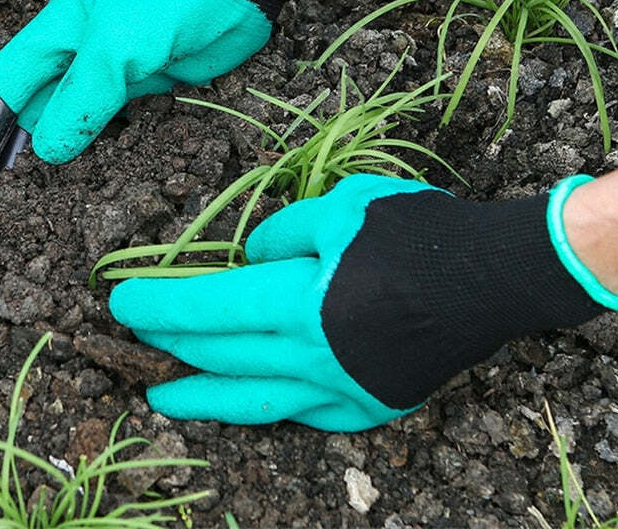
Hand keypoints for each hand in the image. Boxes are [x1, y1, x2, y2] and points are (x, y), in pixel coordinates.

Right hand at [0, 0, 361, 191]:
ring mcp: (117, 69)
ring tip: (52, 189)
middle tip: (17, 191)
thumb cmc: (169, 3)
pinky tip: (102, 166)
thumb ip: (80, 98)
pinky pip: (122, 116)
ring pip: (83, 114)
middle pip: (44, 101)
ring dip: (73, 143)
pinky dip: (111, 139)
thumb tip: (46, 149)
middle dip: (33, 138)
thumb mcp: (115, 49)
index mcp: (60, 29)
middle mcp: (82, 50)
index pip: (10, 79)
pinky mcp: (150, 83)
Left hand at [110, 173, 617, 431]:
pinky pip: (307, 413)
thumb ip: (286, 232)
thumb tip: (254, 259)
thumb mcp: (344, 205)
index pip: (211, 305)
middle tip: (136, 334)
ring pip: (256, 400)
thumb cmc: (419, 231)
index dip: (161, 303)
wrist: (496, 275)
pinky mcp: (371, 404)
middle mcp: (314, 357)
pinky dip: (270, 405)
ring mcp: (343, 389)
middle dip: (173, 342)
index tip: (121, 301)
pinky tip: (251, 402)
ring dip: (204, 397)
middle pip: (224, 352)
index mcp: (301, 302)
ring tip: (162, 399)